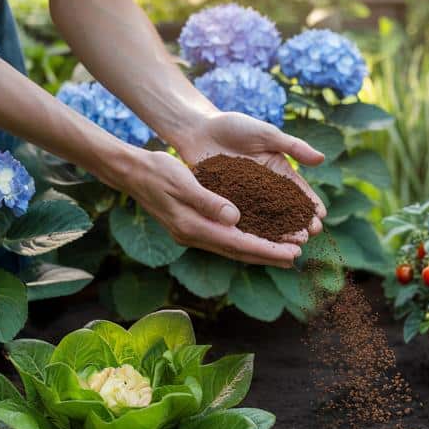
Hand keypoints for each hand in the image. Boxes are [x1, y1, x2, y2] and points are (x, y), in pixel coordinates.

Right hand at [121, 113, 327, 268]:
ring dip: (259, 251)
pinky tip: (258, 239)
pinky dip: (245, 241)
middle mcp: (194, 236)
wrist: (132, 172)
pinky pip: (225, 239)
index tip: (293, 253)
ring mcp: (192, 234)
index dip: (268, 250)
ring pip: (233, 247)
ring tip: (284, 253)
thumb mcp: (184, 181)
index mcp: (194, 227)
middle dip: (268, 256)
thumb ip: (209, 201)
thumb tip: (234, 218)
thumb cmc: (158, 171)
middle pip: (239, 251)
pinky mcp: (192, 227)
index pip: (239, 243)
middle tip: (297, 258)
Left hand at [172, 111, 327, 235]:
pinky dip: (251, 231)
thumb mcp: (267, 134)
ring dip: (279, 233)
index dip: (310, 204)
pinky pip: (240, 219)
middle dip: (299, 223)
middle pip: (285, 210)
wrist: (198, 129)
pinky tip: (259, 243)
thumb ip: (293, 147)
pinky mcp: (226, 204)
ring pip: (266, 219)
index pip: (299, 191)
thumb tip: (322, 159)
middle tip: (309, 235)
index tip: (320, 217)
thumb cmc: (234, 126)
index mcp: (279, 172)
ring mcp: (246, 198)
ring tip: (290, 244)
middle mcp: (265, 189)